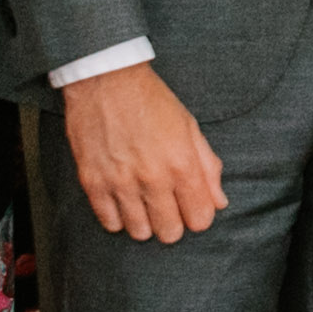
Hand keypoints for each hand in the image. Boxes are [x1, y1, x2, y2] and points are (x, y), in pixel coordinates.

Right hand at [62, 59, 225, 244]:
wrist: (106, 79)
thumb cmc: (151, 100)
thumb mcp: (189, 127)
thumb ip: (208, 167)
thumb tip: (219, 201)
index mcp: (181, 164)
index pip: (200, 219)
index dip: (198, 215)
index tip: (191, 205)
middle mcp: (152, 178)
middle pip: (170, 232)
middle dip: (173, 223)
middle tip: (167, 206)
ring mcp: (120, 182)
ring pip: (140, 232)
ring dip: (145, 222)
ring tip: (143, 203)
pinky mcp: (93, 182)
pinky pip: (109, 222)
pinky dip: (118, 218)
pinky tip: (123, 201)